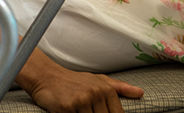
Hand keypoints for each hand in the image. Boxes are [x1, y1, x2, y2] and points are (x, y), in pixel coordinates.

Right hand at [25, 62, 142, 111]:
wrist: (45, 76)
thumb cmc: (71, 81)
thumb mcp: (95, 80)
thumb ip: (118, 87)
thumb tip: (140, 93)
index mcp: (106, 89)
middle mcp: (96, 93)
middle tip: (86, 110)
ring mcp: (82, 100)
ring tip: (77, 110)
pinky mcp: (69, 107)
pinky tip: (68, 111)